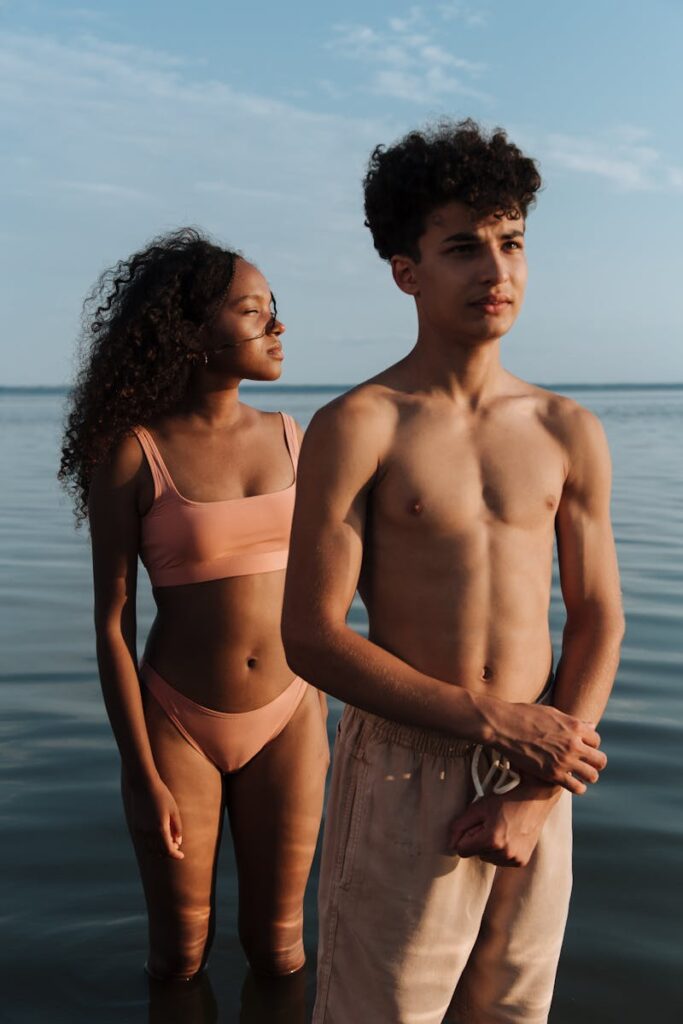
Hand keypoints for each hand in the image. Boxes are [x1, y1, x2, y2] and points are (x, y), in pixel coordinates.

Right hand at [127, 778, 183, 859]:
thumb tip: (178, 842)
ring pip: (151, 849)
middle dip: (169, 851)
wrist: (144, 786)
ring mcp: (141, 831)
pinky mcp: (136, 827)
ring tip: (169, 840)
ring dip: (160, 849)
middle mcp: (149, 832)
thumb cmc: (162, 796)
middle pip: (160, 851)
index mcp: (160, 828)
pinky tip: (159, 836)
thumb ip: (177, 828)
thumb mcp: (174, 811)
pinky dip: (152, 844)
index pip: (168, 850)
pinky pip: (145, 842)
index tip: (182, 856)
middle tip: (177, 846)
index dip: (176, 855)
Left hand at [448, 782, 558, 866]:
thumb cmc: (506, 799)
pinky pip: (501, 861)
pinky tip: (509, 835)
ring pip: (488, 858)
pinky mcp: (522, 862)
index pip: (462, 850)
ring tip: (502, 828)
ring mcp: (515, 859)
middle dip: (478, 840)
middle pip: (475, 854)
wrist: (536, 797)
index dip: (466, 835)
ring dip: (490, 847)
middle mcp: (504, 854)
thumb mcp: (478, 807)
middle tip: (492, 823)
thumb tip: (450, 844)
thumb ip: (459, 826)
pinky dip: (501, 851)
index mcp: (492, 840)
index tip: (477, 823)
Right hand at [491, 702, 606, 793]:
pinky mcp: (552, 774)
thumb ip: (573, 722)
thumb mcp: (552, 712)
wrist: (502, 725)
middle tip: (585, 763)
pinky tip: (571, 782)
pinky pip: (577, 787)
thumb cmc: (524, 715)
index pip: (597, 740)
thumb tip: (590, 726)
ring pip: (592, 776)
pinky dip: (578, 787)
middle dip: (594, 762)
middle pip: (600, 760)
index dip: (590, 744)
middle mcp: (574, 744)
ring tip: (579, 774)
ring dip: (588, 776)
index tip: (581, 747)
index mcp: (575, 726)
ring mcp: (564, 760)